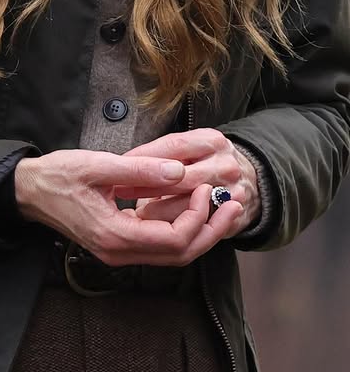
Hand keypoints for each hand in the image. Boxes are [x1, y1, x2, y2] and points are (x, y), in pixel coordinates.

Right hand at [14, 147, 243, 265]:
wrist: (29, 191)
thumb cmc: (58, 175)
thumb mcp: (97, 165)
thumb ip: (140, 169)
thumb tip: (180, 172)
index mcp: (114, 234)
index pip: (173, 240)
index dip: (198, 217)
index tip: (205, 188)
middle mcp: (119, 252)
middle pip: (180, 255)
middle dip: (212, 231)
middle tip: (234, 205)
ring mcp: (119, 252)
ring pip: (173, 255)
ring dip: (201, 233)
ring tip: (223, 208)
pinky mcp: (119, 244)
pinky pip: (160, 246)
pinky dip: (183, 230)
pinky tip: (195, 211)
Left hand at [126, 129, 260, 235]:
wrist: (251, 178)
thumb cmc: (208, 161)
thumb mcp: (189, 145)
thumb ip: (160, 153)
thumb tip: (126, 163)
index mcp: (212, 141)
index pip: (172, 148)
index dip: (142, 159)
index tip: (120, 169)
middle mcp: (225, 166)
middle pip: (179, 181)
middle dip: (145, 189)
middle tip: (122, 193)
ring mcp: (233, 193)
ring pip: (187, 210)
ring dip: (157, 214)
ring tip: (137, 213)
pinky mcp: (235, 218)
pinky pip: (198, 229)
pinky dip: (175, 229)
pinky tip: (158, 226)